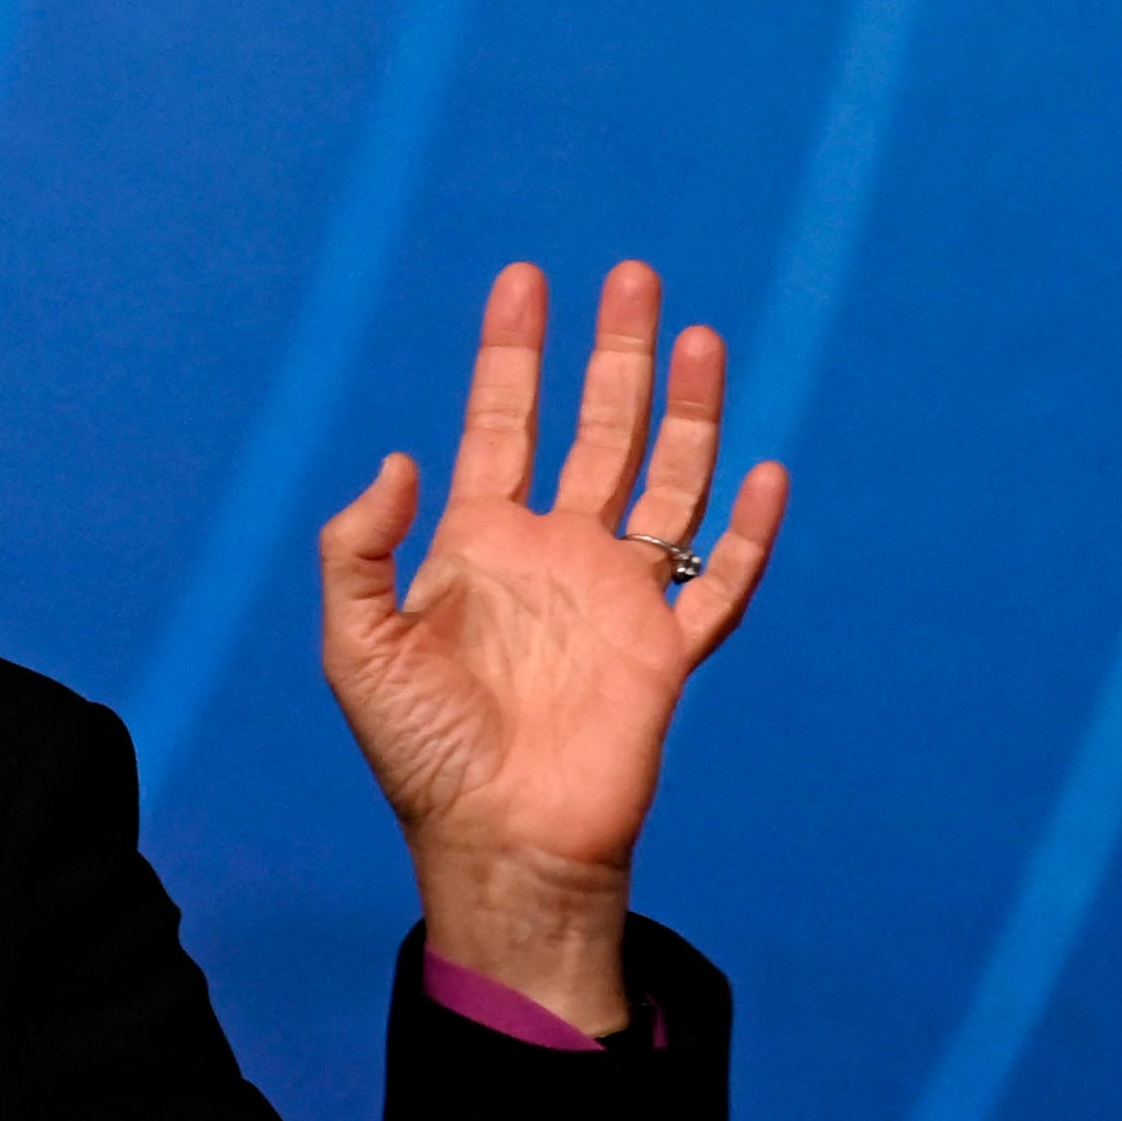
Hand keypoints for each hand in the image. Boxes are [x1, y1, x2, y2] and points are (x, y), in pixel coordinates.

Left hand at [318, 261, 785, 1033]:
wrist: (497, 846)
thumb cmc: (420, 756)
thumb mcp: (356, 646)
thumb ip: (359, 548)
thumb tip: (401, 458)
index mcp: (480, 547)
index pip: (501, 423)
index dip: (511, 353)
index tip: (526, 278)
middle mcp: (555, 558)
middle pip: (595, 431)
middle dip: (613, 355)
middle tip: (634, 275)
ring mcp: (617, 601)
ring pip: (667, 484)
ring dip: (686, 414)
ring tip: (699, 336)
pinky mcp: (666, 654)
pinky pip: (721, 582)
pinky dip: (749, 533)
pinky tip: (766, 472)